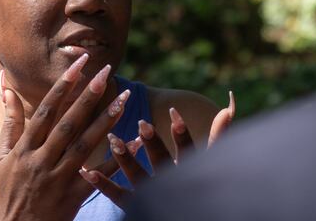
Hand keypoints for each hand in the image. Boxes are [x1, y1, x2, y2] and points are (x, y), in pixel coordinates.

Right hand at [0, 54, 130, 220]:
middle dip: (88, 96)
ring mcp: (58, 178)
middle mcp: (41, 160)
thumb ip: (11, 122)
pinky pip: (99, 175)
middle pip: (68, 123)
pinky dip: (117, 158)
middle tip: (107, 71)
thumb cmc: (7, 192)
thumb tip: (8, 89)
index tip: (79, 64)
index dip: (63, 85)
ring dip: (106, 120)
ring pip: (85, 145)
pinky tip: (135, 141)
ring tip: (124, 98)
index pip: (46, 110)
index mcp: (24, 148)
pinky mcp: (73, 196)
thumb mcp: (1, 157)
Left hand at [80, 91, 235, 207]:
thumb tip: (228, 106)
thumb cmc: (205, 189)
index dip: (181, 134)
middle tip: (142, 123)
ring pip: (138, 177)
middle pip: (162, 163)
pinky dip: (102, 183)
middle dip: (153, 144)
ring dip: (126, 159)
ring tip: (114, 139)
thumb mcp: (210, 161)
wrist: (184, 215)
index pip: (188, 151)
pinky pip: (118, 196)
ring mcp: (154, 196)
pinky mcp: (137, 208)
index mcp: (189, 170)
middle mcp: (173, 183)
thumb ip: (219, 135)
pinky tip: (88, 170)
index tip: (173, 112)